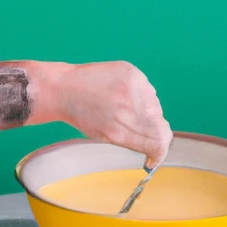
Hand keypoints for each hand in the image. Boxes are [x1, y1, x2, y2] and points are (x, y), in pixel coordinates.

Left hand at [55, 61, 172, 167]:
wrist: (66, 88)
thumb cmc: (83, 115)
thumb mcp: (105, 136)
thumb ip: (134, 140)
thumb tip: (159, 144)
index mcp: (119, 131)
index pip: (159, 142)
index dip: (160, 151)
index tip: (154, 154)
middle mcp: (127, 109)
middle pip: (161, 124)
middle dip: (154, 130)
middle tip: (138, 127)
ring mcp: (131, 88)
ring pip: (156, 106)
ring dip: (147, 111)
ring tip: (124, 106)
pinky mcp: (132, 73)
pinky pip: (148, 90)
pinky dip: (141, 95)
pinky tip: (124, 94)